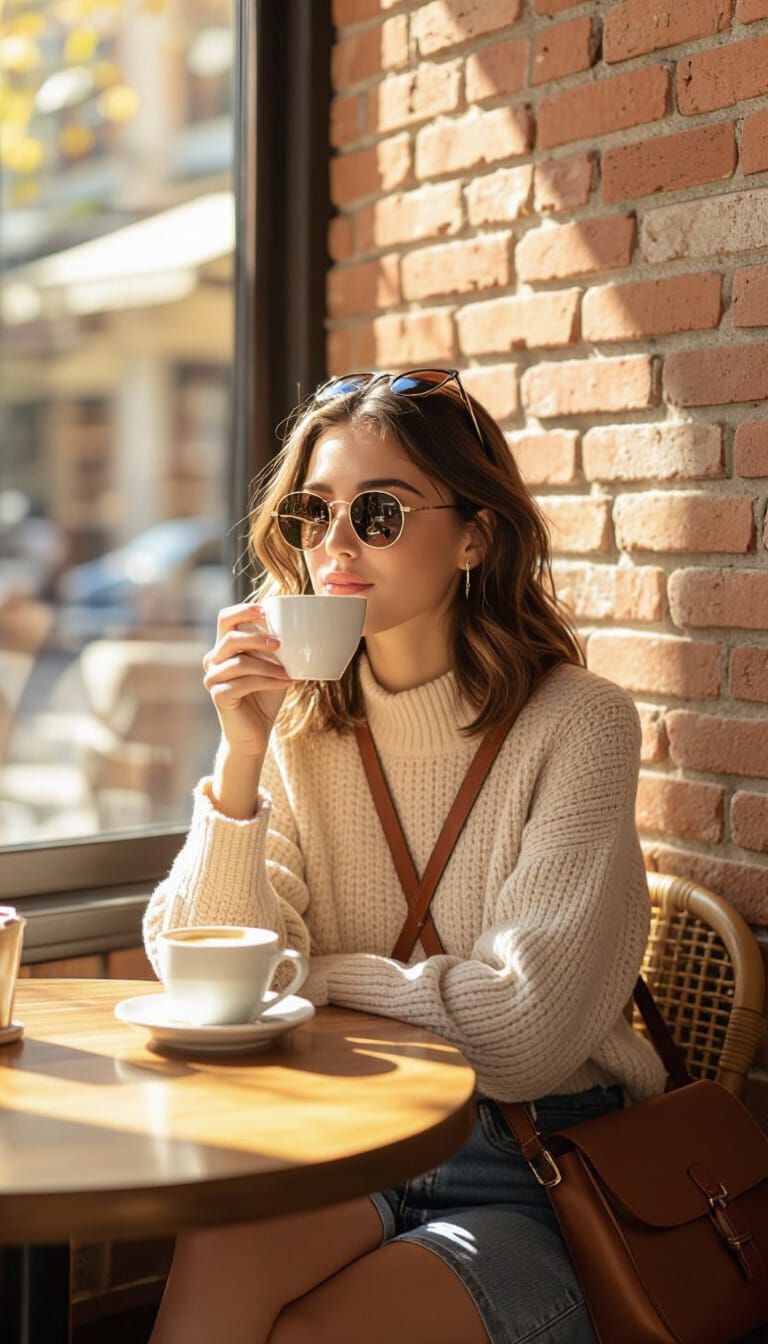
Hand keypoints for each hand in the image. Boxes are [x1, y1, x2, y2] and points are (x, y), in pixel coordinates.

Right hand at [202, 602, 292, 759]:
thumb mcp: (274, 666)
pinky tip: (286, 683)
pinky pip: (244, 683)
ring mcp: (213, 678)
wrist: (255, 732)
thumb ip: (277, 647)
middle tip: (280, 643)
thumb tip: (303, 626)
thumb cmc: (265, 695)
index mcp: (225, 647)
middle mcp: (214, 659)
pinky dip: (269, 682)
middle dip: (257, 638)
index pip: (226, 619)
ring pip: (240, 663)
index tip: (266, 610)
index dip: (243, 611)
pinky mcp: (219, 696)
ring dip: (268, 666)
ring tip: (289, 672)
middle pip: (231, 638)